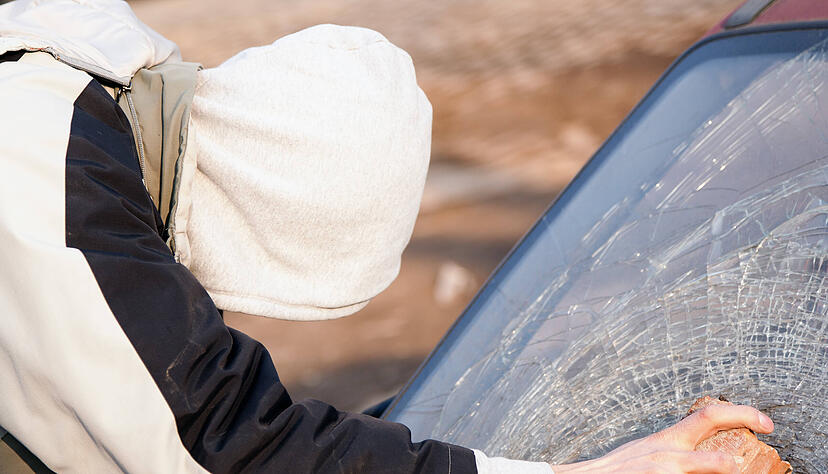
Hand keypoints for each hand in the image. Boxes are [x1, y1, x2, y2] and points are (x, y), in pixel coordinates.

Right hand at [550, 403, 773, 472]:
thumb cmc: (616, 472)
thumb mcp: (647, 455)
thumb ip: (675, 453)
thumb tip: (706, 459)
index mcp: (668, 440)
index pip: (708, 415)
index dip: (740, 412)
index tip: (766, 421)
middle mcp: (667, 449)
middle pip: (708, 419)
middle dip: (742, 416)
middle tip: (769, 424)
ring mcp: (662, 467)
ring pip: (703, 462)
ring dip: (720, 465)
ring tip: (735, 466)